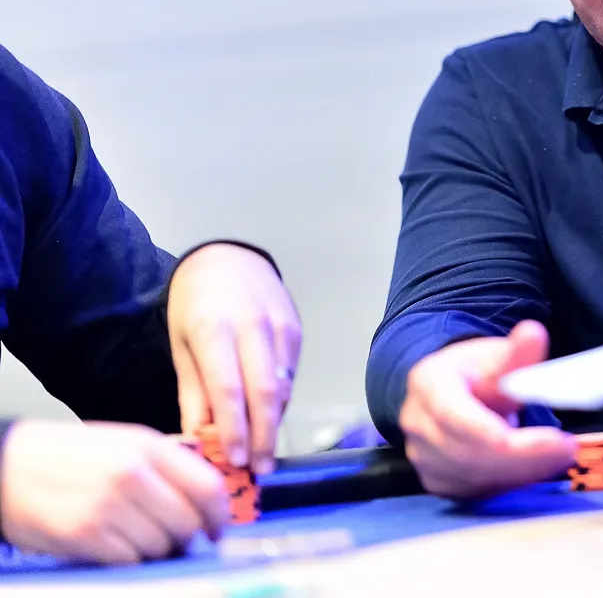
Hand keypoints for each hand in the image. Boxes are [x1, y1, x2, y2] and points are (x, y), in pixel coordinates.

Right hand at [0, 420, 227, 563]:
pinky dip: (130, 560)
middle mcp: (133, 474)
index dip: (220, 515)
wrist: (7, 465)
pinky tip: (117, 547)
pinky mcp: (84, 534)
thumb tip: (203, 500)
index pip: (208, 487)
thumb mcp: (124, 442)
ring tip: (139, 538)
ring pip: (160, 545)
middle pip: (188, 522)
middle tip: (180, 541)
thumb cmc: (68, 455)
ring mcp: (108, 505)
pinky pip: (129, 560)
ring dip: (157, 550)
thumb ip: (166, 465)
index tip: (218, 529)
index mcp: (148, 446)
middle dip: (189, 538)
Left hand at [167, 243, 300, 474]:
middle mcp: (252, 327)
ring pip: (284, 386)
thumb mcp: (181, 347)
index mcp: (214, 330)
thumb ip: (193, 394)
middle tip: (260, 469)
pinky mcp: (295, 329)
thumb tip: (200, 441)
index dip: (235, 430)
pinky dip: (281, 400)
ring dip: (275, 423)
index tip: (235, 462)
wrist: (226, 259)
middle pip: (265, 393)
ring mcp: (279, 326)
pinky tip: (269, 417)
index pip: (228, 390)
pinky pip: (291, 374)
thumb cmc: (194, 306)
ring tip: (264, 452)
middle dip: (263, 436)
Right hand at [399, 321, 576, 498]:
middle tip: (569, 450)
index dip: (507, 438)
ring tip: (559, 456)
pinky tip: (535, 469)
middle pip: (470, 454)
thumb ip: (518, 352)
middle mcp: (417, 424)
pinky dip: (510, 484)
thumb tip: (534, 333)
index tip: (557, 439)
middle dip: (525, 459)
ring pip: (474, 478)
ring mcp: (422, 457)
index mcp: (428, 384)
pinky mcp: (437, 480)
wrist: (448, 391)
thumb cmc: (476, 370)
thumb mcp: (498, 354)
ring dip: (522, 473)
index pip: (462, 419)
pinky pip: (475, 492)